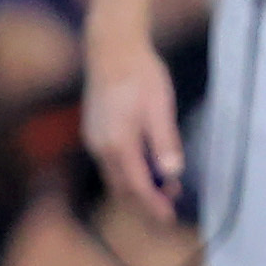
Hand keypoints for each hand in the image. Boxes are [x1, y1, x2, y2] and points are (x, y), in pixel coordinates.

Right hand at [82, 36, 187, 225]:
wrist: (112, 48)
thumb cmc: (140, 74)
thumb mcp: (159, 107)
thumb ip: (164, 141)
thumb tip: (172, 172)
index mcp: (118, 143)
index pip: (137, 187)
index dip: (154, 205)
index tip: (169, 218)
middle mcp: (100, 146)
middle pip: (122, 188)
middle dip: (145, 203)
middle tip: (169, 209)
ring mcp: (94, 139)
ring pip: (115, 177)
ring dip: (137, 187)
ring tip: (164, 189)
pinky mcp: (94, 131)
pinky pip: (110, 163)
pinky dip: (128, 172)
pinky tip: (146, 167)